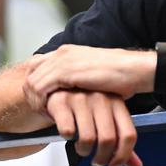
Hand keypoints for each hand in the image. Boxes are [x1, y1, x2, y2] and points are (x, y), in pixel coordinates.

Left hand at [23, 45, 154, 112]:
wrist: (135, 70)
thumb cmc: (121, 76)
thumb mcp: (94, 74)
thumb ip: (78, 78)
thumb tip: (70, 92)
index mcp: (68, 51)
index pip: (38, 65)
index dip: (38, 84)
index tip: (47, 101)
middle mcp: (62, 53)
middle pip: (30, 73)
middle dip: (33, 94)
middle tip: (44, 110)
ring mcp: (62, 60)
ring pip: (31, 82)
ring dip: (36, 101)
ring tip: (48, 114)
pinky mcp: (65, 71)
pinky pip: (39, 89)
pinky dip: (41, 103)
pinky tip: (52, 112)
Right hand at [46, 89, 142, 165]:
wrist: (57, 91)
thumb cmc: (85, 108)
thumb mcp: (106, 121)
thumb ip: (120, 142)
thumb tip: (136, 165)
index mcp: (117, 103)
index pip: (128, 134)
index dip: (123, 155)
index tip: (114, 164)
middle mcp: (102, 99)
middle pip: (108, 139)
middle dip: (101, 158)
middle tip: (97, 161)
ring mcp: (82, 99)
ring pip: (88, 138)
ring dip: (84, 150)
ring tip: (83, 147)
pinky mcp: (62, 102)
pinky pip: (67, 131)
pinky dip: (67, 138)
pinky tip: (69, 133)